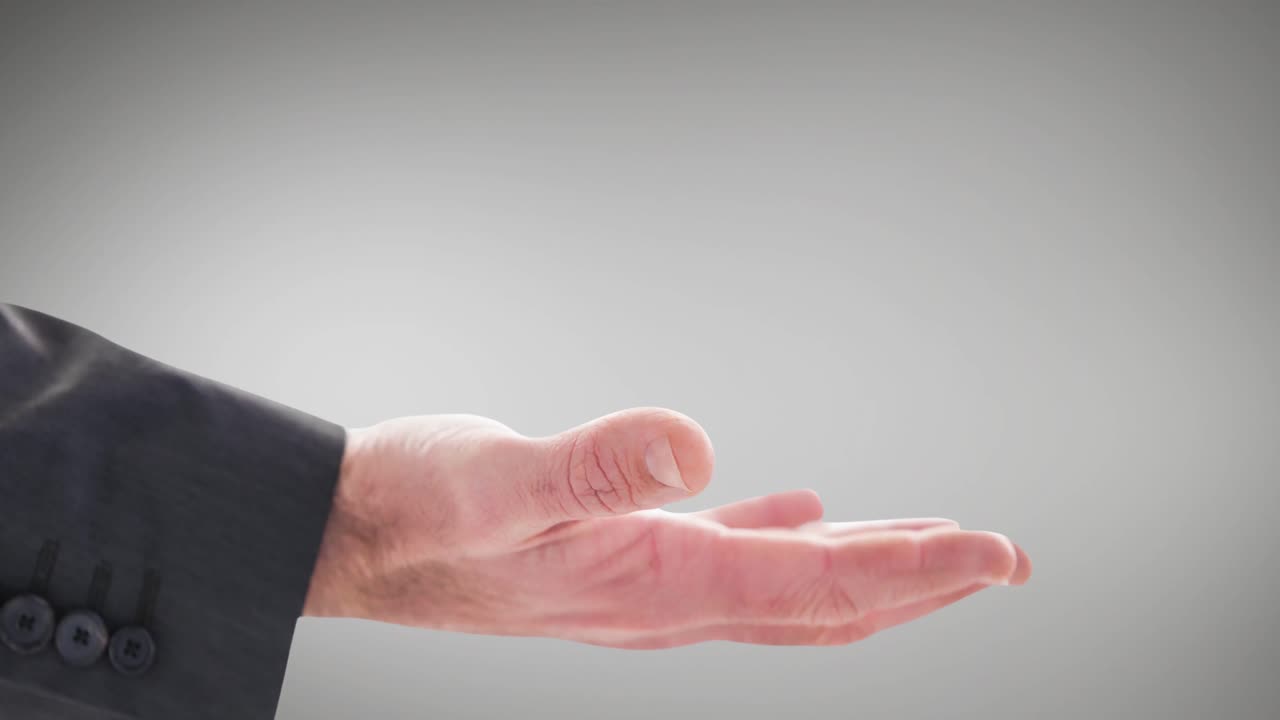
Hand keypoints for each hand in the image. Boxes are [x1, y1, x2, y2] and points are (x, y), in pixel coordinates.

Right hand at [302, 408, 1030, 647]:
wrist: (349, 537)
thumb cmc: (413, 510)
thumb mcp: (496, 479)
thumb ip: (594, 466)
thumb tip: (695, 447)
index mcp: (652, 583)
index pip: (812, 584)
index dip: (913, 567)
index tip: (994, 551)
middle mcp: (662, 600)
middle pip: (822, 602)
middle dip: (921, 581)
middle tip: (1005, 561)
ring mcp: (644, 586)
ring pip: (787, 585)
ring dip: (869, 569)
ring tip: (937, 548)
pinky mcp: (620, 561)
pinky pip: (731, 558)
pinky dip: (788, 541)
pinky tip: (807, 513)